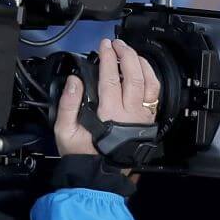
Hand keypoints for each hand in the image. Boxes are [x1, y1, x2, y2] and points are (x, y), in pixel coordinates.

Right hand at [53, 37, 159, 156]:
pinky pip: (154, 94)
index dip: (108, 58)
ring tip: (131, 52)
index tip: (104, 45)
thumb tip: (75, 81)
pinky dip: (151, 78)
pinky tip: (143, 70)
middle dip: (126, 55)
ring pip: (149, 84)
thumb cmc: (83, 154)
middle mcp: (130, 113)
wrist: (100, 175)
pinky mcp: (148, 120)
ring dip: (141, 64)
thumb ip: (68, 104)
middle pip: (133, 76)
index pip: (110, 78)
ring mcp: (142, 116)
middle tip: (117, 44)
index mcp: (109, 114)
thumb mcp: (65, 132)